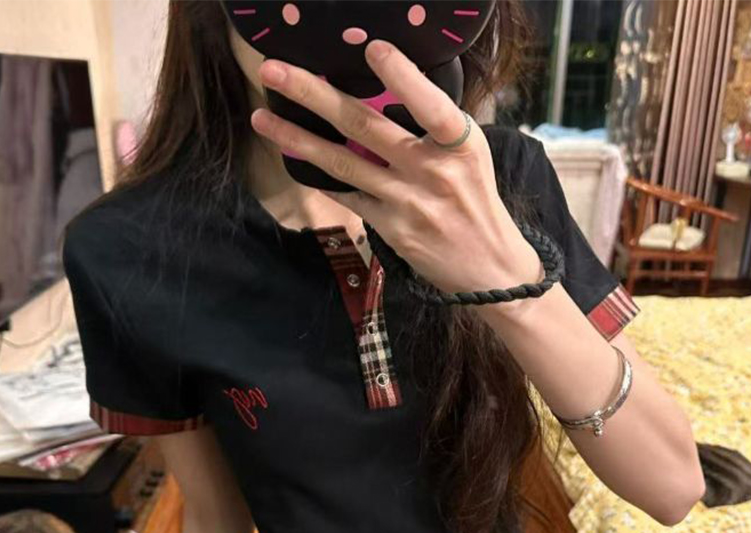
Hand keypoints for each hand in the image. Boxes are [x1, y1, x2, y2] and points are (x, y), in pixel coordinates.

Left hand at [250, 39, 542, 294]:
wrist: (488, 266)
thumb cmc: (477, 202)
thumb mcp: (471, 156)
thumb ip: (436, 126)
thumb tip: (391, 89)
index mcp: (460, 144)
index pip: (431, 106)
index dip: (402, 77)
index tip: (370, 48)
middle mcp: (432, 171)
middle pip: (365, 127)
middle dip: (314, 96)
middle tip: (275, 71)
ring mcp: (407, 202)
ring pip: (343, 164)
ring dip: (298, 139)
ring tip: (262, 117)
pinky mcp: (391, 229)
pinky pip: (347, 196)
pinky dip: (319, 176)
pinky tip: (292, 158)